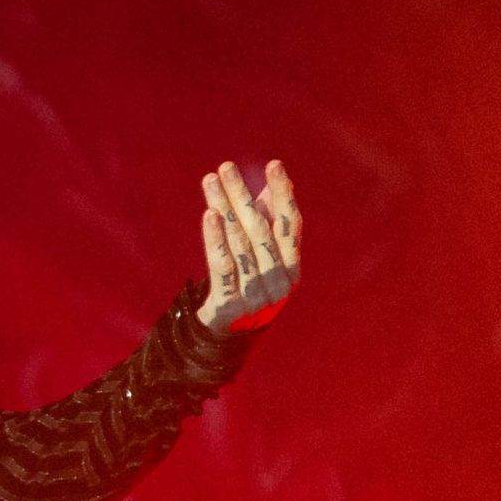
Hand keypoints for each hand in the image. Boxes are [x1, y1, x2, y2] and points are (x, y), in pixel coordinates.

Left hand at [196, 157, 300, 335]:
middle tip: (226, 167)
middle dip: (241, 195)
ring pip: (239, 244)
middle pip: (260, 230)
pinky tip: (209, 214)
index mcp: (292, 269)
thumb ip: (268, 224)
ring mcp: (254, 297)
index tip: (273, 164)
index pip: (291, 224)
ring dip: (224, 208)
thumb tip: (271, 184)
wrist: (224, 336)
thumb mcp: (261, 257)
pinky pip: (222, 266)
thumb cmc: (245, 286)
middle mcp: (278, 283)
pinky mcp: (229, 306)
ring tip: (211, 182)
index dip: (283, 194)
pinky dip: (215, 238)